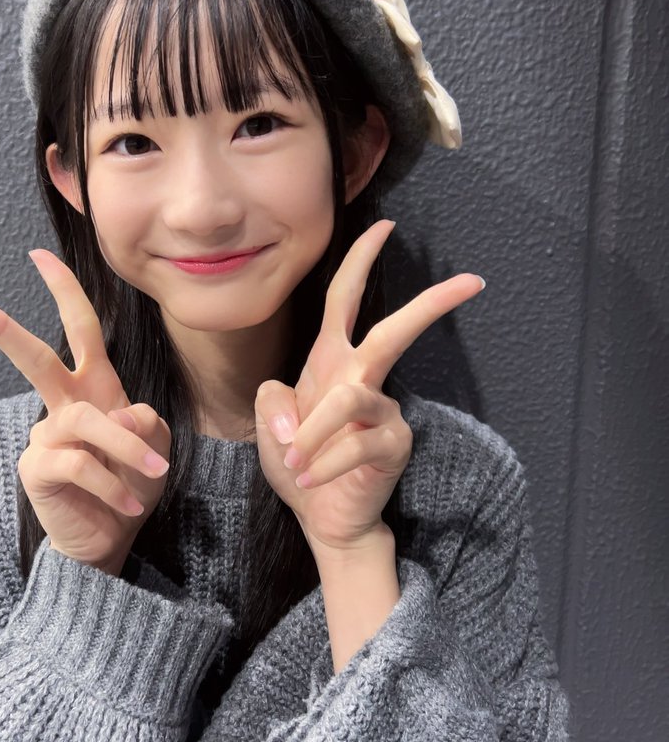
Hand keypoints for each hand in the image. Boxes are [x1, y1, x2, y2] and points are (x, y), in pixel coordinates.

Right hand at [0, 249, 171, 574]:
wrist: (112, 538)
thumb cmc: (130, 486)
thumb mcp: (154, 448)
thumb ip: (146, 423)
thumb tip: (123, 413)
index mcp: (93, 387)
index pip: (80, 329)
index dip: (64, 291)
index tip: (40, 255)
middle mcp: (64, 405)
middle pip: (33, 356)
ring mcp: (45, 435)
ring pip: (87, 421)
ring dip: (127, 449)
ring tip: (154, 474)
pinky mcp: (38, 468)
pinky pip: (80, 463)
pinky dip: (112, 484)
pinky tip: (129, 505)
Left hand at [254, 220, 484, 553]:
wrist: (320, 515)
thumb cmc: (298, 463)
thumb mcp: (271, 426)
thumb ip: (272, 403)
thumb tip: (295, 407)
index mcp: (330, 361)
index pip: (345, 299)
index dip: (359, 261)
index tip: (384, 226)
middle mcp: (361, 378)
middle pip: (392, 332)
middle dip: (428, 306)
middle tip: (470, 282)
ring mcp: (383, 411)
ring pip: (349, 399)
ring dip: (314, 430)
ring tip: (294, 460)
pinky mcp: (393, 444)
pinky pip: (355, 444)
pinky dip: (324, 463)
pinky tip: (308, 480)